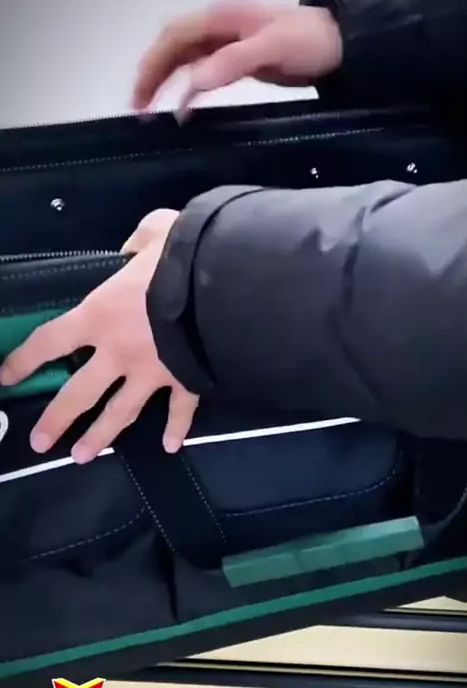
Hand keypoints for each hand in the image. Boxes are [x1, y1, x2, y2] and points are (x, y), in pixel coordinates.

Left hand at [0, 210, 198, 462]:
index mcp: (100, 315)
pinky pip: (180, 411)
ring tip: (82, 457)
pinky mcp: (185, 381)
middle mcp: (118, 352)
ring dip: (100, 437)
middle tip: (40, 443)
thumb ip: (138, 240)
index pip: (50, 342)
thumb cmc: (180, 256)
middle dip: (57, 420)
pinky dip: (177, 429)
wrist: (224, 285)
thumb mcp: (155, 231)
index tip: (5, 378)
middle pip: (79, 393)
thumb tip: (134, 249)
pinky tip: (172, 447)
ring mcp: (152, 373)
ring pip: (120, 413)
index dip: (23, 361)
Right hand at [132, 0, 341, 115]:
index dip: (152, 66)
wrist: (340, 44)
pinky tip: (185, 110)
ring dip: (165, 83)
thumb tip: (194, 84)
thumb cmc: (308, 42)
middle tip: (139, 110)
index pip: (173, 39)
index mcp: (220, 19)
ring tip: (151, 112)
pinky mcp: (236, 60)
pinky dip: (188, 90)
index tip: (141, 98)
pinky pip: (202, 72)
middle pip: (171, 48)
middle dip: (151, 76)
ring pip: (183, 60)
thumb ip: (233, 64)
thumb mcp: (271, 49)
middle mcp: (218, 28)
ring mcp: (226, 43)